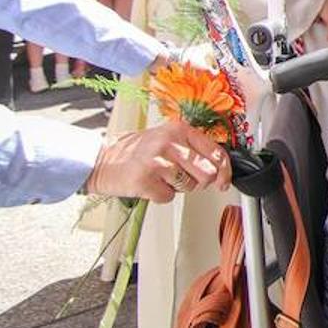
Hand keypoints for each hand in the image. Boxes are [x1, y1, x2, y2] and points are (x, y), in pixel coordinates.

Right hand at [84, 119, 231, 202]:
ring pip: (189, 186)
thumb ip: (194, 150)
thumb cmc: (138, 152)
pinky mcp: (145, 179)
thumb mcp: (169, 140)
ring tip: (160, 176)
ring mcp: (157, 160)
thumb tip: (220, 171)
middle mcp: (170, 142)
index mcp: (180, 129)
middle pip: (207, 174)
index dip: (225, 171)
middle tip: (182, 178)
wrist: (103, 160)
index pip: (216, 152)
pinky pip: (168, 197)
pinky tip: (149, 184)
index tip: (225, 182)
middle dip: (198, 182)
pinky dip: (160, 195)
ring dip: (177, 187)